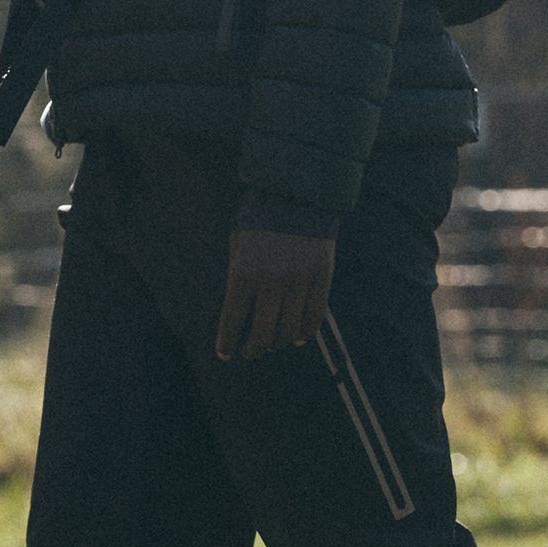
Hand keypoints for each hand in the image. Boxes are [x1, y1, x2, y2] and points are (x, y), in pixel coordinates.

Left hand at [215, 228, 335, 361]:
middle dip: (254, 349)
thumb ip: (238, 277)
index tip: (226, 354)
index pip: (232, 320)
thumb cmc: (259, 218)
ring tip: (272, 344)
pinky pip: (314, 316)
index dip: (227, 343)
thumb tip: (241, 313)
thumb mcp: (237, 245)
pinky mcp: (322, 276)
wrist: (297, 192)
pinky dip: (305, 332)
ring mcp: (300, 279)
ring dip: (278, 342)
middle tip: (250, 352)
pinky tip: (296, 337)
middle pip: (263, 333)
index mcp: (244, 271)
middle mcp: (272, 280)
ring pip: (289, 328)